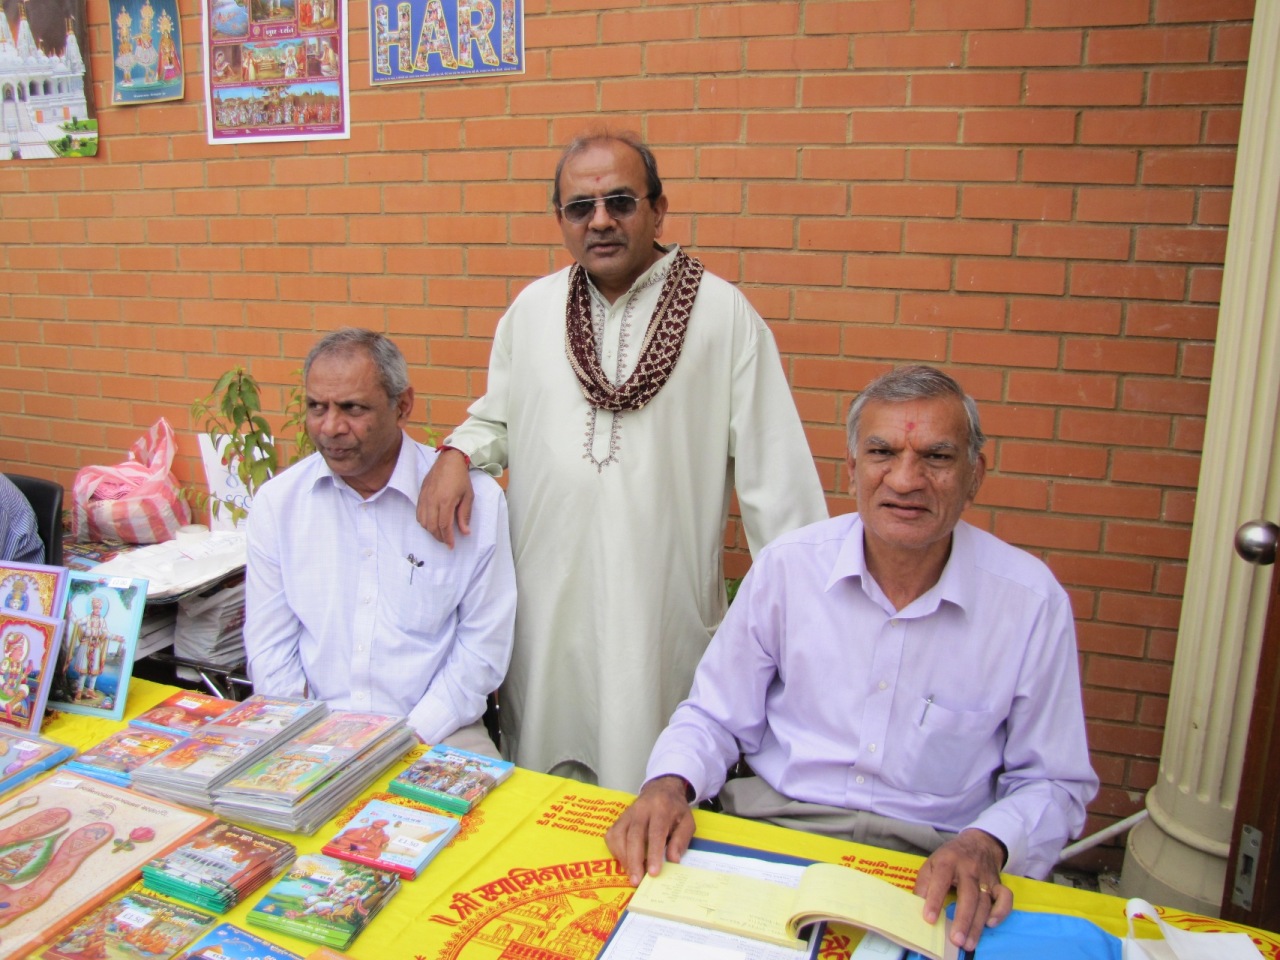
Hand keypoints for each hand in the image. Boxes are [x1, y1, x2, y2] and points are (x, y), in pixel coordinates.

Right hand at [417, 448, 472, 547]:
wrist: (449, 461)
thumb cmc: (461, 478)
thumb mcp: (468, 496)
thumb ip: (465, 515)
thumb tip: (465, 532)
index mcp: (445, 501)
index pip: (444, 525)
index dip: (447, 538)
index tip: (451, 546)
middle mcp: (432, 501)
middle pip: (431, 526)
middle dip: (439, 537)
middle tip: (446, 541)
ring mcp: (424, 498)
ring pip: (423, 522)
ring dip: (431, 531)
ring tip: (440, 533)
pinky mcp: (420, 495)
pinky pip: (418, 514)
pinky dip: (424, 522)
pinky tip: (431, 523)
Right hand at [604, 775, 695, 884]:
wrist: (661, 789)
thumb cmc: (675, 809)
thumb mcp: (687, 821)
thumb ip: (681, 840)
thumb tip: (673, 860)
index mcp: (661, 808)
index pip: (656, 832)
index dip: (653, 853)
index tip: (653, 872)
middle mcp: (641, 809)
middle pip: (634, 835)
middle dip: (634, 860)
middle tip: (637, 880)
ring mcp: (627, 813)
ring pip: (619, 836)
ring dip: (624, 858)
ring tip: (631, 875)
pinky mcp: (619, 818)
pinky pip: (612, 835)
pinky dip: (616, 851)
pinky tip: (625, 862)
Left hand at [914, 828, 1012, 952]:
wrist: (978, 842)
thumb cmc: (950, 857)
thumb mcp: (932, 863)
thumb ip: (924, 883)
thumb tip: (916, 905)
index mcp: (948, 861)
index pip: (941, 881)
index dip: (935, 900)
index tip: (929, 919)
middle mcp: (969, 869)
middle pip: (968, 895)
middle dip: (962, 919)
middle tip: (956, 940)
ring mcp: (985, 877)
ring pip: (984, 902)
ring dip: (977, 925)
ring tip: (969, 943)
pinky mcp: (998, 884)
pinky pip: (1005, 898)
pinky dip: (1001, 911)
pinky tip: (991, 924)